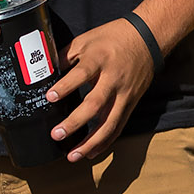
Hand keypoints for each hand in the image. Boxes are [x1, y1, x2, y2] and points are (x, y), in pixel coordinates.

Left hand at [45, 17, 156, 162]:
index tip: (50, 98)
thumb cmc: (113, 37)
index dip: (66, 86)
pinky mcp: (131, 103)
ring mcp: (124, 93)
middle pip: (95, 104)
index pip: (82, 73)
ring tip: (72, 156)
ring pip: (109, 123)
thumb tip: (46, 71)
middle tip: (57, 134)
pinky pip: (118, 126)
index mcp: (100, 58)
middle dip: (75, 122)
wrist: (148, 39)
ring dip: (90, 142)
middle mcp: (113, 78)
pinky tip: (90, 152)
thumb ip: (67, 55)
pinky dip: (104, 142)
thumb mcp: (87, 39)